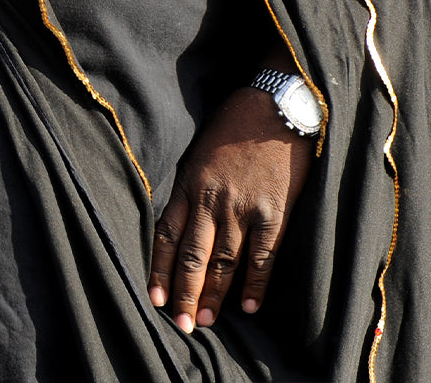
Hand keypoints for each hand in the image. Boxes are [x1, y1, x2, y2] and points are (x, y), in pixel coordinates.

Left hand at [147, 87, 313, 332]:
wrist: (276, 105)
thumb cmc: (235, 125)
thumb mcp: (199, 153)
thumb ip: (190, 187)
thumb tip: (182, 223)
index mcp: (189, 184)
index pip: (166, 235)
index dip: (159, 270)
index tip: (155, 298)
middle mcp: (211, 200)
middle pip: (192, 256)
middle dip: (183, 293)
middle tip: (180, 324)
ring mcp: (243, 208)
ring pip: (223, 262)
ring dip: (214, 295)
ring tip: (206, 320)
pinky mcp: (274, 211)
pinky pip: (262, 256)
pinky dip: (254, 284)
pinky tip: (247, 306)